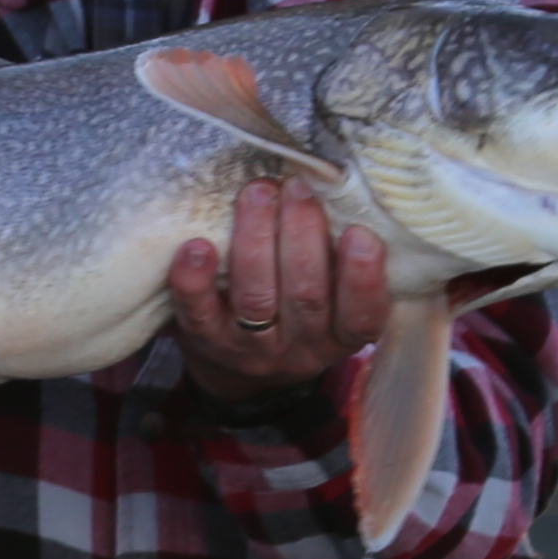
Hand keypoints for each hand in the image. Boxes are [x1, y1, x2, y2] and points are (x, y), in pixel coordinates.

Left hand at [169, 182, 387, 403]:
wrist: (239, 371)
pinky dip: (195, 280)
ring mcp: (250, 347)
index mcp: (341, 336)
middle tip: (297, 187)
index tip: (359, 233)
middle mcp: (300, 347)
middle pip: (306, 296)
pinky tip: (196, 246)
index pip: (362, 316)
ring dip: (255, 240)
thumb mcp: (332, 299)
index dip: (363, 278)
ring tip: (258, 193)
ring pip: (256, 297)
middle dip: (302, 235)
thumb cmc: (296, 313)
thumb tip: (335, 190)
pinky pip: (198, 313)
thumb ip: (338, 259)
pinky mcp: (206, 340)